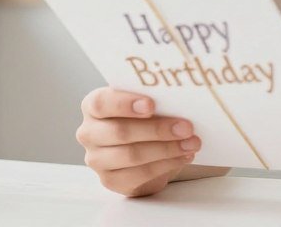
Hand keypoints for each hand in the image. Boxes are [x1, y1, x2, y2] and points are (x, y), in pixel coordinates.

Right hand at [76, 88, 201, 196]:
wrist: (142, 149)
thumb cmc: (143, 118)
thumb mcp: (144, 104)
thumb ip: (153, 99)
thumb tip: (180, 100)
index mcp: (93, 106)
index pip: (101, 103)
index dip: (125, 103)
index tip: (151, 105)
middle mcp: (89, 133)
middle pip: (120, 132)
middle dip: (157, 130)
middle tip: (186, 127)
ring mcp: (97, 159)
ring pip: (131, 155)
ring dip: (166, 149)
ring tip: (191, 143)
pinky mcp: (110, 180)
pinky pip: (139, 175)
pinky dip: (165, 165)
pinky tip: (183, 157)